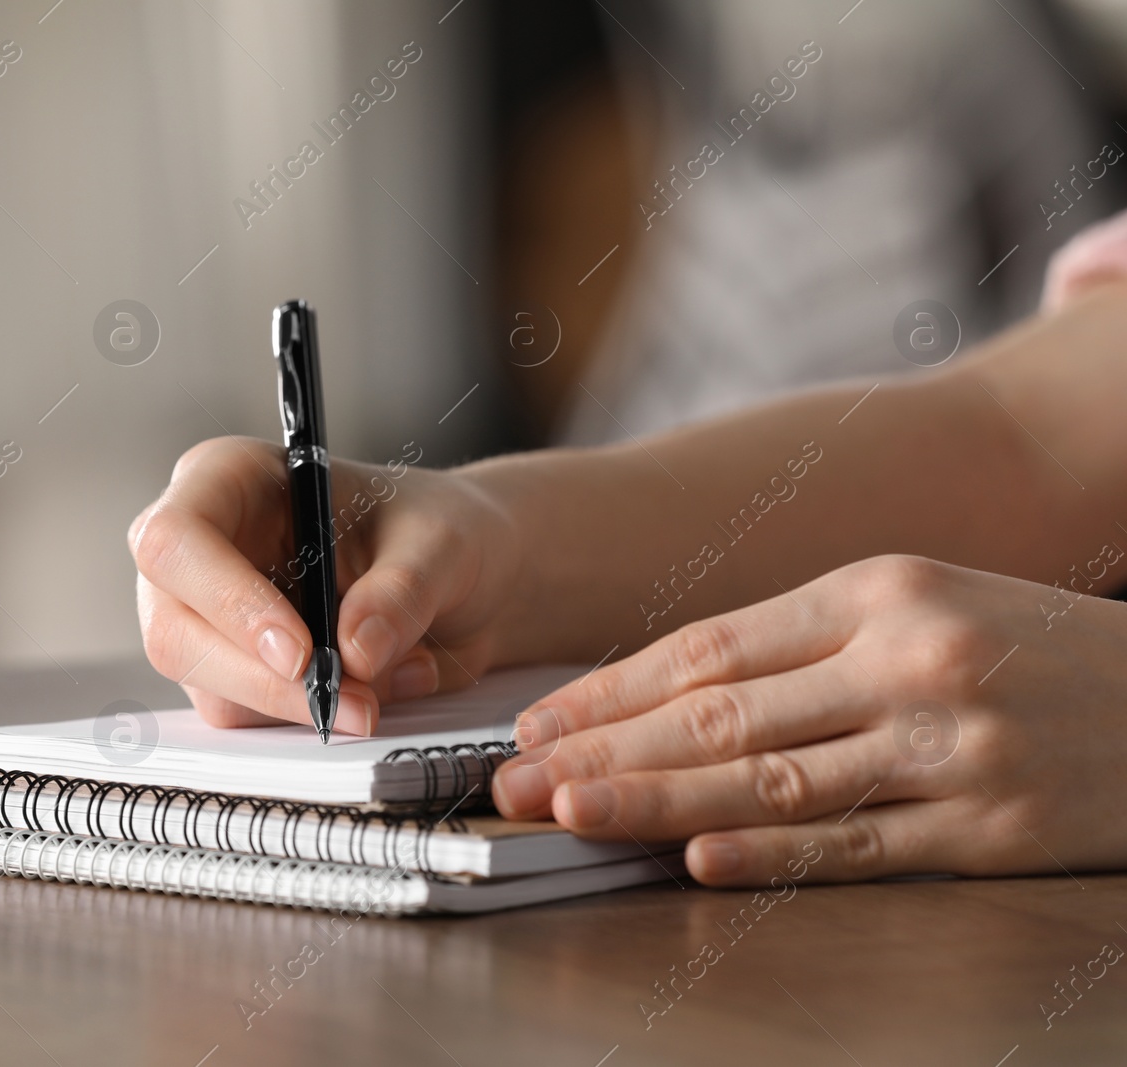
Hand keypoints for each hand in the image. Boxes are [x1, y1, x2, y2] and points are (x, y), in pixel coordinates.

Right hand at [129, 437, 522, 733]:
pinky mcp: (229, 668)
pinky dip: (306, 717)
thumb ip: (401, 592)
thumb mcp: (439, 544)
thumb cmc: (434, 530)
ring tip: (384, 689)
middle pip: (174, 628)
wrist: (464, 575)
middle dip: (264, 679)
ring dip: (295, 705)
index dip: (227, 599)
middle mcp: (200, 547)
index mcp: (230, 479)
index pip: (177, 537)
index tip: (299, 652)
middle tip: (351, 703)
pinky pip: (243, 713)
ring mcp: (205, 614)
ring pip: (206, 684)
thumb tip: (355, 650)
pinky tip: (366, 690)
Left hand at [490, 554, 1126, 885]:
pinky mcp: (995, 830)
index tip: (537, 722)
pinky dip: (774, 857)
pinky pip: (862, 847)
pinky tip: (700, 860)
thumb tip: (667, 695)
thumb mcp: (920, 605)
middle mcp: (910, 658)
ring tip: (573, 814)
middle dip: (606, 750)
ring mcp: (953, 746)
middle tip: (517, 780)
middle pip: (723, 713)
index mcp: (878, 589)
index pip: (710, 646)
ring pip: (774, 780)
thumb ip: (803, 644)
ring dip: (660, 802)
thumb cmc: (1030, 648)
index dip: (611, 690)